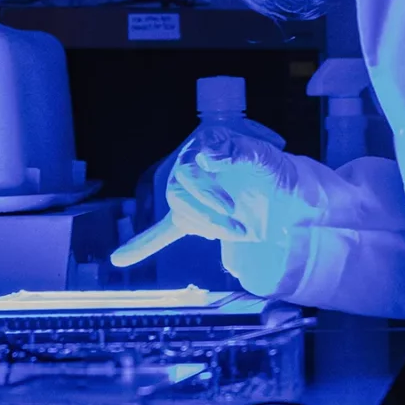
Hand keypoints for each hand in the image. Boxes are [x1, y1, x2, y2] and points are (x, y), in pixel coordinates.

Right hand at [111, 128, 313, 266]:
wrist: (285, 191)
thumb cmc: (273, 168)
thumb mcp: (264, 155)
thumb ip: (238, 151)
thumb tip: (210, 157)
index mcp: (204, 146)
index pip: (190, 168)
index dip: (207, 189)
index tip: (230, 207)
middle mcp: (189, 168)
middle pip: (180, 193)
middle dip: (208, 212)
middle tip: (237, 223)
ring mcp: (188, 195)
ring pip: (181, 214)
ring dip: (209, 226)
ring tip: (241, 233)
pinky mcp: (191, 219)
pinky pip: (161, 232)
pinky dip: (142, 245)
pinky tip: (119, 259)